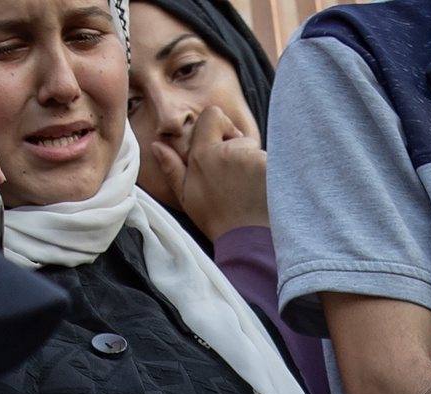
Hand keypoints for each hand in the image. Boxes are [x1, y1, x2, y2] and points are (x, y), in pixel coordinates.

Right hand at [150, 105, 267, 240]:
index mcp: (202, 155)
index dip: (221, 126)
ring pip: (256, 151)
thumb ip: (171, 168)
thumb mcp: (185, 197)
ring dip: (256, 165)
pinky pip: (274, 159)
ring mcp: (248, 159)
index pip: (213, 115)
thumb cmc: (216, 220)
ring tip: (251, 192)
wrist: (245, 242)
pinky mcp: (269, 166)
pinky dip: (272, 173)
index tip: (225, 145)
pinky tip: (266, 193)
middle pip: (239, 136)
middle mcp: (224, 152)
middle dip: (241, 150)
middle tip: (238, 179)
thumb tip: (157, 144)